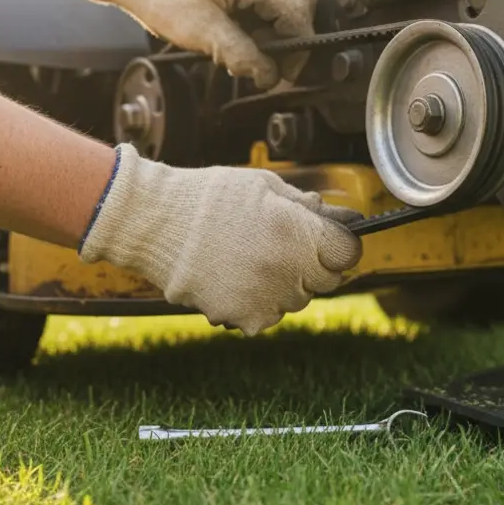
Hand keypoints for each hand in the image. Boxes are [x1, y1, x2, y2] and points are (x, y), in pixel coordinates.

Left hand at [74, 0, 317, 88]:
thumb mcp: (199, 32)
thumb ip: (240, 54)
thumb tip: (270, 76)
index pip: (294, 9)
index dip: (296, 46)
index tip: (284, 72)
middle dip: (293, 34)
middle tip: (271, 62)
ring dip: (287, 19)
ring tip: (259, 39)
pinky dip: (278, 4)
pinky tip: (257, 20)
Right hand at [78, 145, 363, 334]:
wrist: (156, 222)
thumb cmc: (212, 197)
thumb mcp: (268, 186)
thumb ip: (311, 208)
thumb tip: (347, 219)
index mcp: (299, 233)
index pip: (347, 253)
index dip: (339, 243)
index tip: (326, 238)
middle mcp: (287, 270)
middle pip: (325, 280)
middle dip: (311, 264)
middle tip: (279, 244)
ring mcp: (265, 298)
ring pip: (295, 301)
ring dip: (283, 284)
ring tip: (249, 257)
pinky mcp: (241, 317)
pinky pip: (265, 316)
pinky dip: (256, 302)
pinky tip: (233, 276)